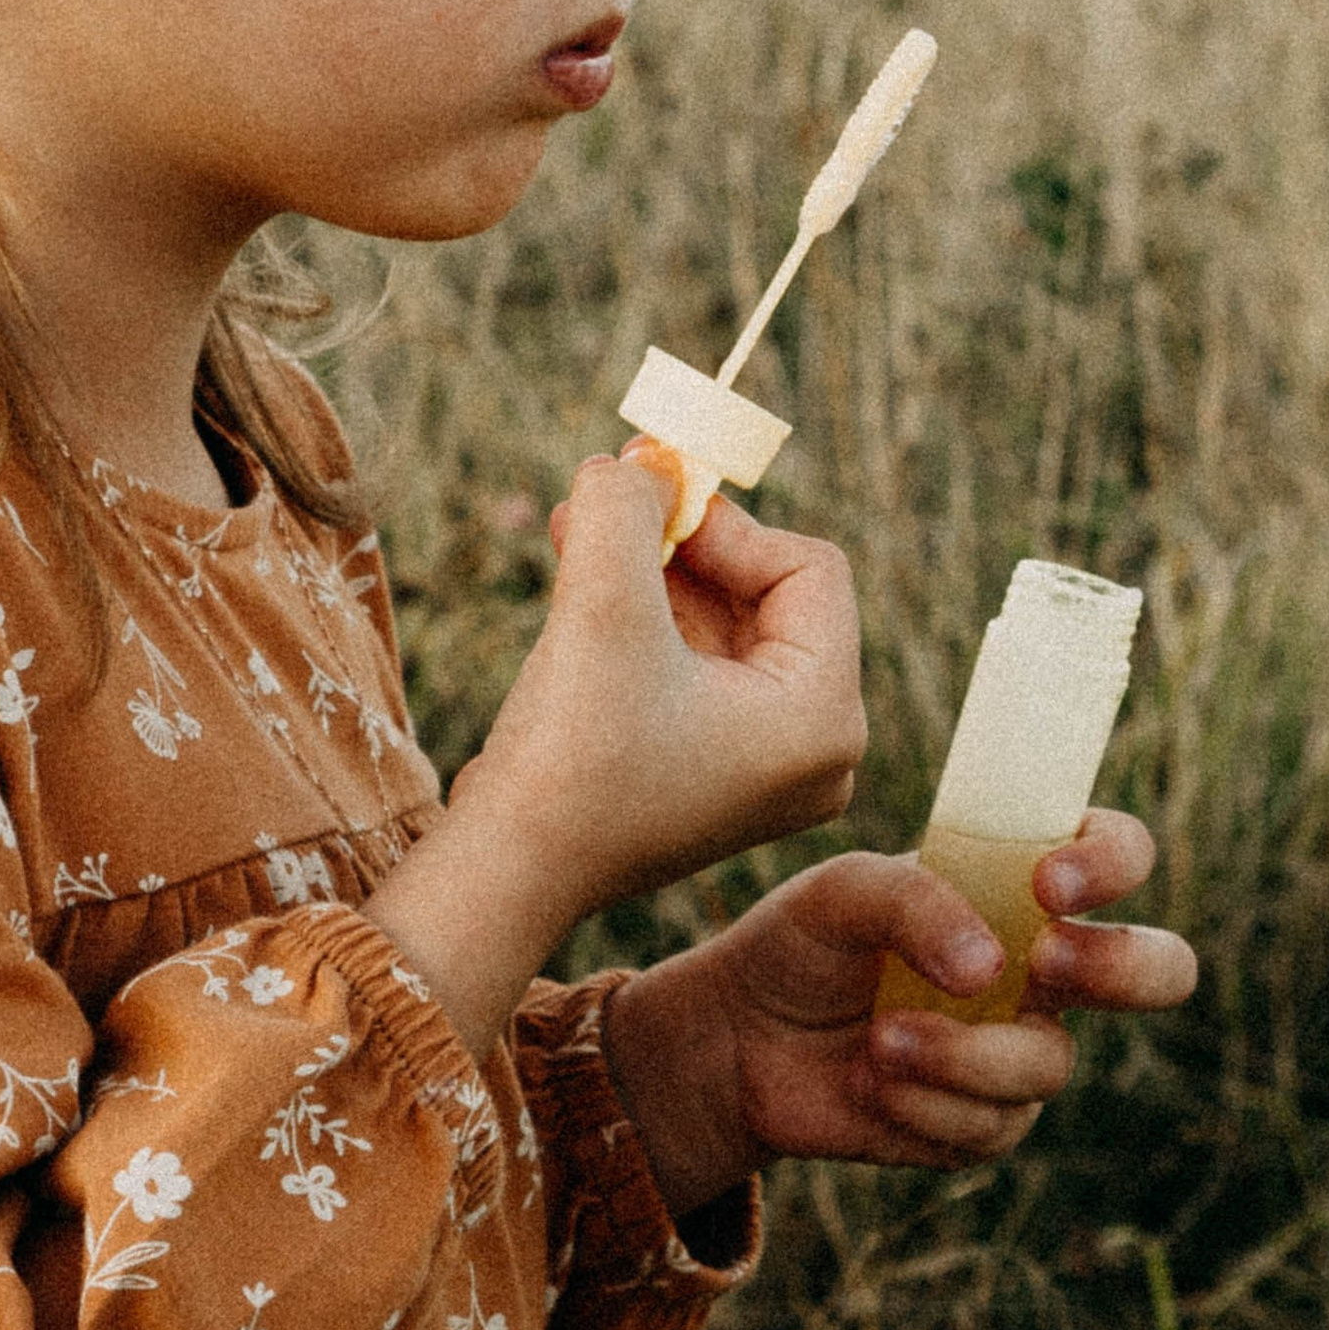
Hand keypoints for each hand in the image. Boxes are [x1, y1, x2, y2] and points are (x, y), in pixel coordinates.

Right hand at [362, 458, 863, 1066]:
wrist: (504, 872)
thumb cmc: (569, 752)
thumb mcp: (605, 603)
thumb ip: (629, 506)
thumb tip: (642, 458)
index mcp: (824, 717)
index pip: (807, 567)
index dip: (727, 522)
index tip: (649, 498)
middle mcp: (816, 750)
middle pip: (769, 594)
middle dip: (686, 544)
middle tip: (615, 493)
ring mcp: (765, 770)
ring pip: (726, 626)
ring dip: (655, 573)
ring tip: (582, 527)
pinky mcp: (713, 775)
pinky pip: (698, 668)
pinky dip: (646, 621)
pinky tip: (583, 574)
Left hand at [601, 810, 1198, 1218]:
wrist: (741, 1041)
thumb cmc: (804, 943)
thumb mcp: (842, 892)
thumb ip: (914, 900)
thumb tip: (990, 971)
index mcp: (1023, 888)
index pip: (1119, 855)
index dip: (1111, 862)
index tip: (1048, 882)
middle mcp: (1043, 969)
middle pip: (1161, 968)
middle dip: (1120, 967)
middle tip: (1039, 965)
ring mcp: (1021, 1048)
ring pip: (1048, 1064)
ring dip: (960, 1054)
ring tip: (879, 1039)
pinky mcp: (984, 1122)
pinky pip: (990, 1125)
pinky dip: (922, 1104)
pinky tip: (870, 1081)